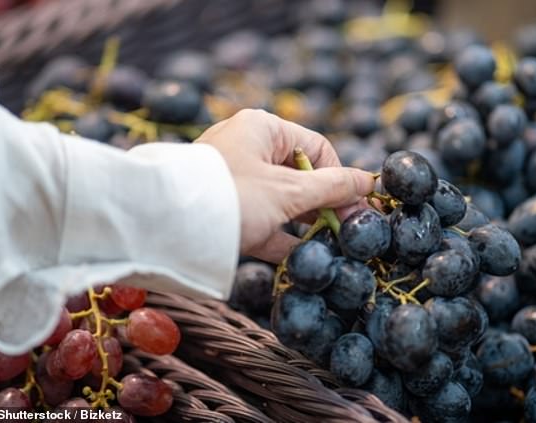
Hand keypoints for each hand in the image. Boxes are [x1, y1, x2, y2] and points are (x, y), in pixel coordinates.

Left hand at [197, 109, 374, 262]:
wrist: (166, 228)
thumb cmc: (234, 195)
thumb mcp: (289, 191)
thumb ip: (332, 187)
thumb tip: (369, 182)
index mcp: (263, 129)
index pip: (317, 148)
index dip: (341, 178)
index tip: (357, 208)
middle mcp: (248, 149)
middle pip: (301, 176)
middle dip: (326, 206)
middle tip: (349, 232)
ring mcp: (236, 182)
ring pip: (283, 202)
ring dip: (307, 225)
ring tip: (332, 247)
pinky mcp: (226, 212)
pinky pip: (263, 222)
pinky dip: (283, 239)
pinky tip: (305, 260)